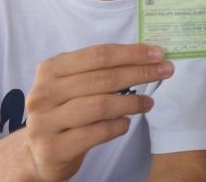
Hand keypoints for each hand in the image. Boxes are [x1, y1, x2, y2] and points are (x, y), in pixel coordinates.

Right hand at [25, 43, 173, 180]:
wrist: (40, 153)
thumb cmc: (66, 111)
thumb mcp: (75, 85)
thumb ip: (101, 71)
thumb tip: (148, 56)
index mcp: (50, 69)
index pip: (98, 55)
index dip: (131, 53)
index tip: (158, 53)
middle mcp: (43, 93)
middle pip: (103, 78)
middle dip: (139, 73)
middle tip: (165, 71)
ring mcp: (45, 122)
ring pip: (100, 105)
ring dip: (132, 102)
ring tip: (149, 103)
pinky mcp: (53, 148)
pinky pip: (97, 132)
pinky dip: (118, 126)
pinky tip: (126, 123)